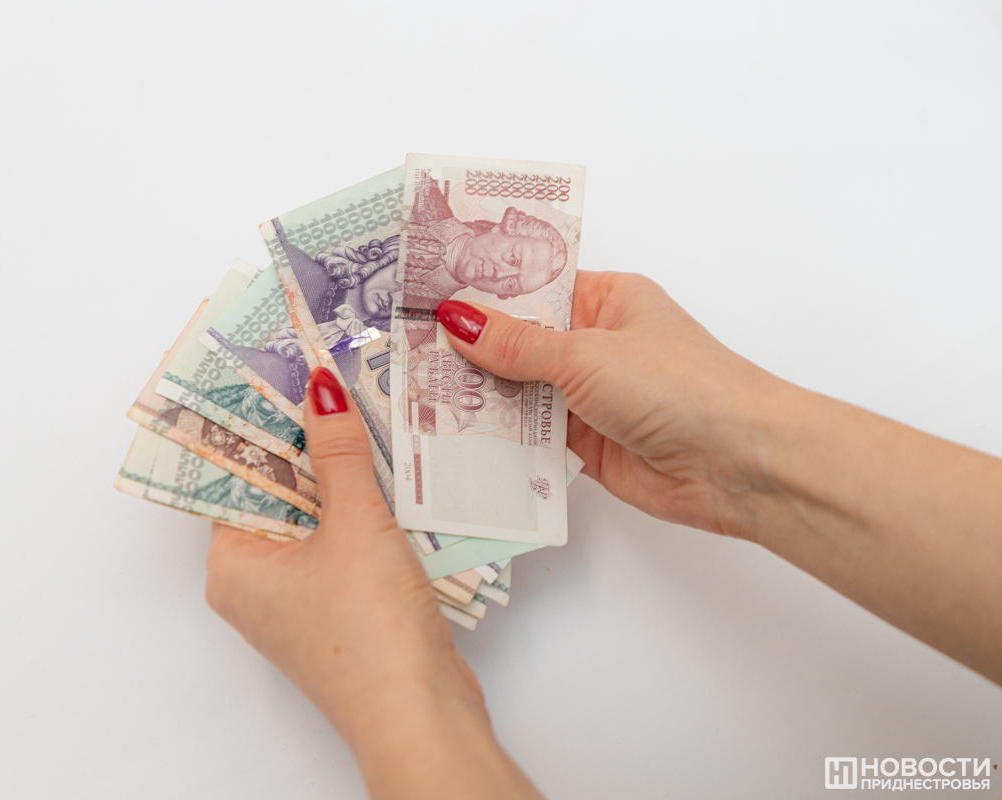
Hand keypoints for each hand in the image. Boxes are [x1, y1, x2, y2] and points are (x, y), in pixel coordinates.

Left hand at [205, 367, 543, 798]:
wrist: (420, 714)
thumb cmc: (370, 630)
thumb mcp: (353, 525)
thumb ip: (338, 452)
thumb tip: (319, 388)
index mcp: (233, 565)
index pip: (233, 475)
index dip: (257, 423)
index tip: (279, 373)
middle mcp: (255, 584)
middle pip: (275, 493)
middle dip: (307, 441)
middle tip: (332, 381)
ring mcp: (299, 600)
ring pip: (314, 516)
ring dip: (342, 473)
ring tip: (367, 412)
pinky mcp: (341, 609)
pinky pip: (342, 542)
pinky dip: (363, 509)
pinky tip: (393, 471)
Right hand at [439, 271, 1001, 684]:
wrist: (740, 465)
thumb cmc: (679, 386)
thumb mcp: (587, 354)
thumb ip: (516, 344)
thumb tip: (455, 318)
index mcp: (606, 299)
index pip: (531, 285)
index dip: (480, 287)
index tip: (423, 289)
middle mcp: (595, 343)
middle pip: (518, 340)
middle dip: (467, 346)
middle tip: (400, 346)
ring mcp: (589, 397)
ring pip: (519, 391)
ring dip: (477, 396)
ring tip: (409, 391)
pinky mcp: (585, 446)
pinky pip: (529, 437)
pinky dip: (497, 438)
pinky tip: (449, 436)